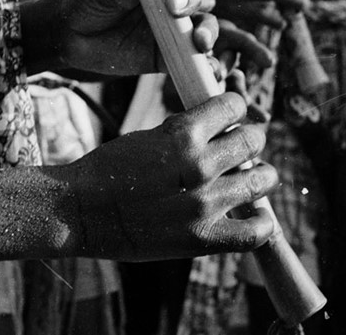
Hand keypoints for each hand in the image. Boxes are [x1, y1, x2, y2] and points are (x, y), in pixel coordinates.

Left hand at [57, 0, 215, 76]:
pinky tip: (211, 71)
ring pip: (202, 26)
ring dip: (207, 31)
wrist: (75, 37)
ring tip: (201, 40)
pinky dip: (207, 66)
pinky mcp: (170, 55)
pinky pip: (195, 60)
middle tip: (173, 6)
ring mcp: (173, 28)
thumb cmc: (87, 3)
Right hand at [68, 92, 276, 260]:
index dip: (236, 107)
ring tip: (260, 175)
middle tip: (249, 142)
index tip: (235, 112)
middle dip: (253, 138)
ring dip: (263, 174)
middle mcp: (198, 167)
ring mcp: (203, 205)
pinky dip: (263, 222)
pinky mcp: (202, 239)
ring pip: (259, 181)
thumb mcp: (146, 137)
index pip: (231, 108)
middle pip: (250, 142)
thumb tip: (216, 132)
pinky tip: (260, 215)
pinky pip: (254, 232)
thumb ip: (183, 135)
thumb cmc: (108, 169)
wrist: (82, 211)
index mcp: (180, 134)